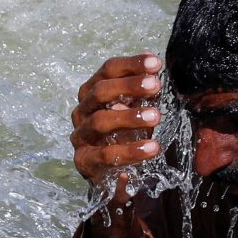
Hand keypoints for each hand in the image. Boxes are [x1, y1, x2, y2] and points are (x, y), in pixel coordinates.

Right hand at [70, 54, 164, 195]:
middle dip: (128, 86)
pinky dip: (130, 150)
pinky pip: (105, 154)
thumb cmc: (126, 134)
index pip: (108, 71)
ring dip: (129, 117)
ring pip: (100, 121)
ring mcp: (81, 135)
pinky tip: (152, 147)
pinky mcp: (84, 160)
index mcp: (94, 92)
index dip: (130, 65)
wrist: (112, 174)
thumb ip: (144, 91)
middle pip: (100, 92)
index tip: (155, 63)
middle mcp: (83, 110)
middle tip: (155, 85)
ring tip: (156, 115)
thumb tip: (156, 67)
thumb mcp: (137, 108)